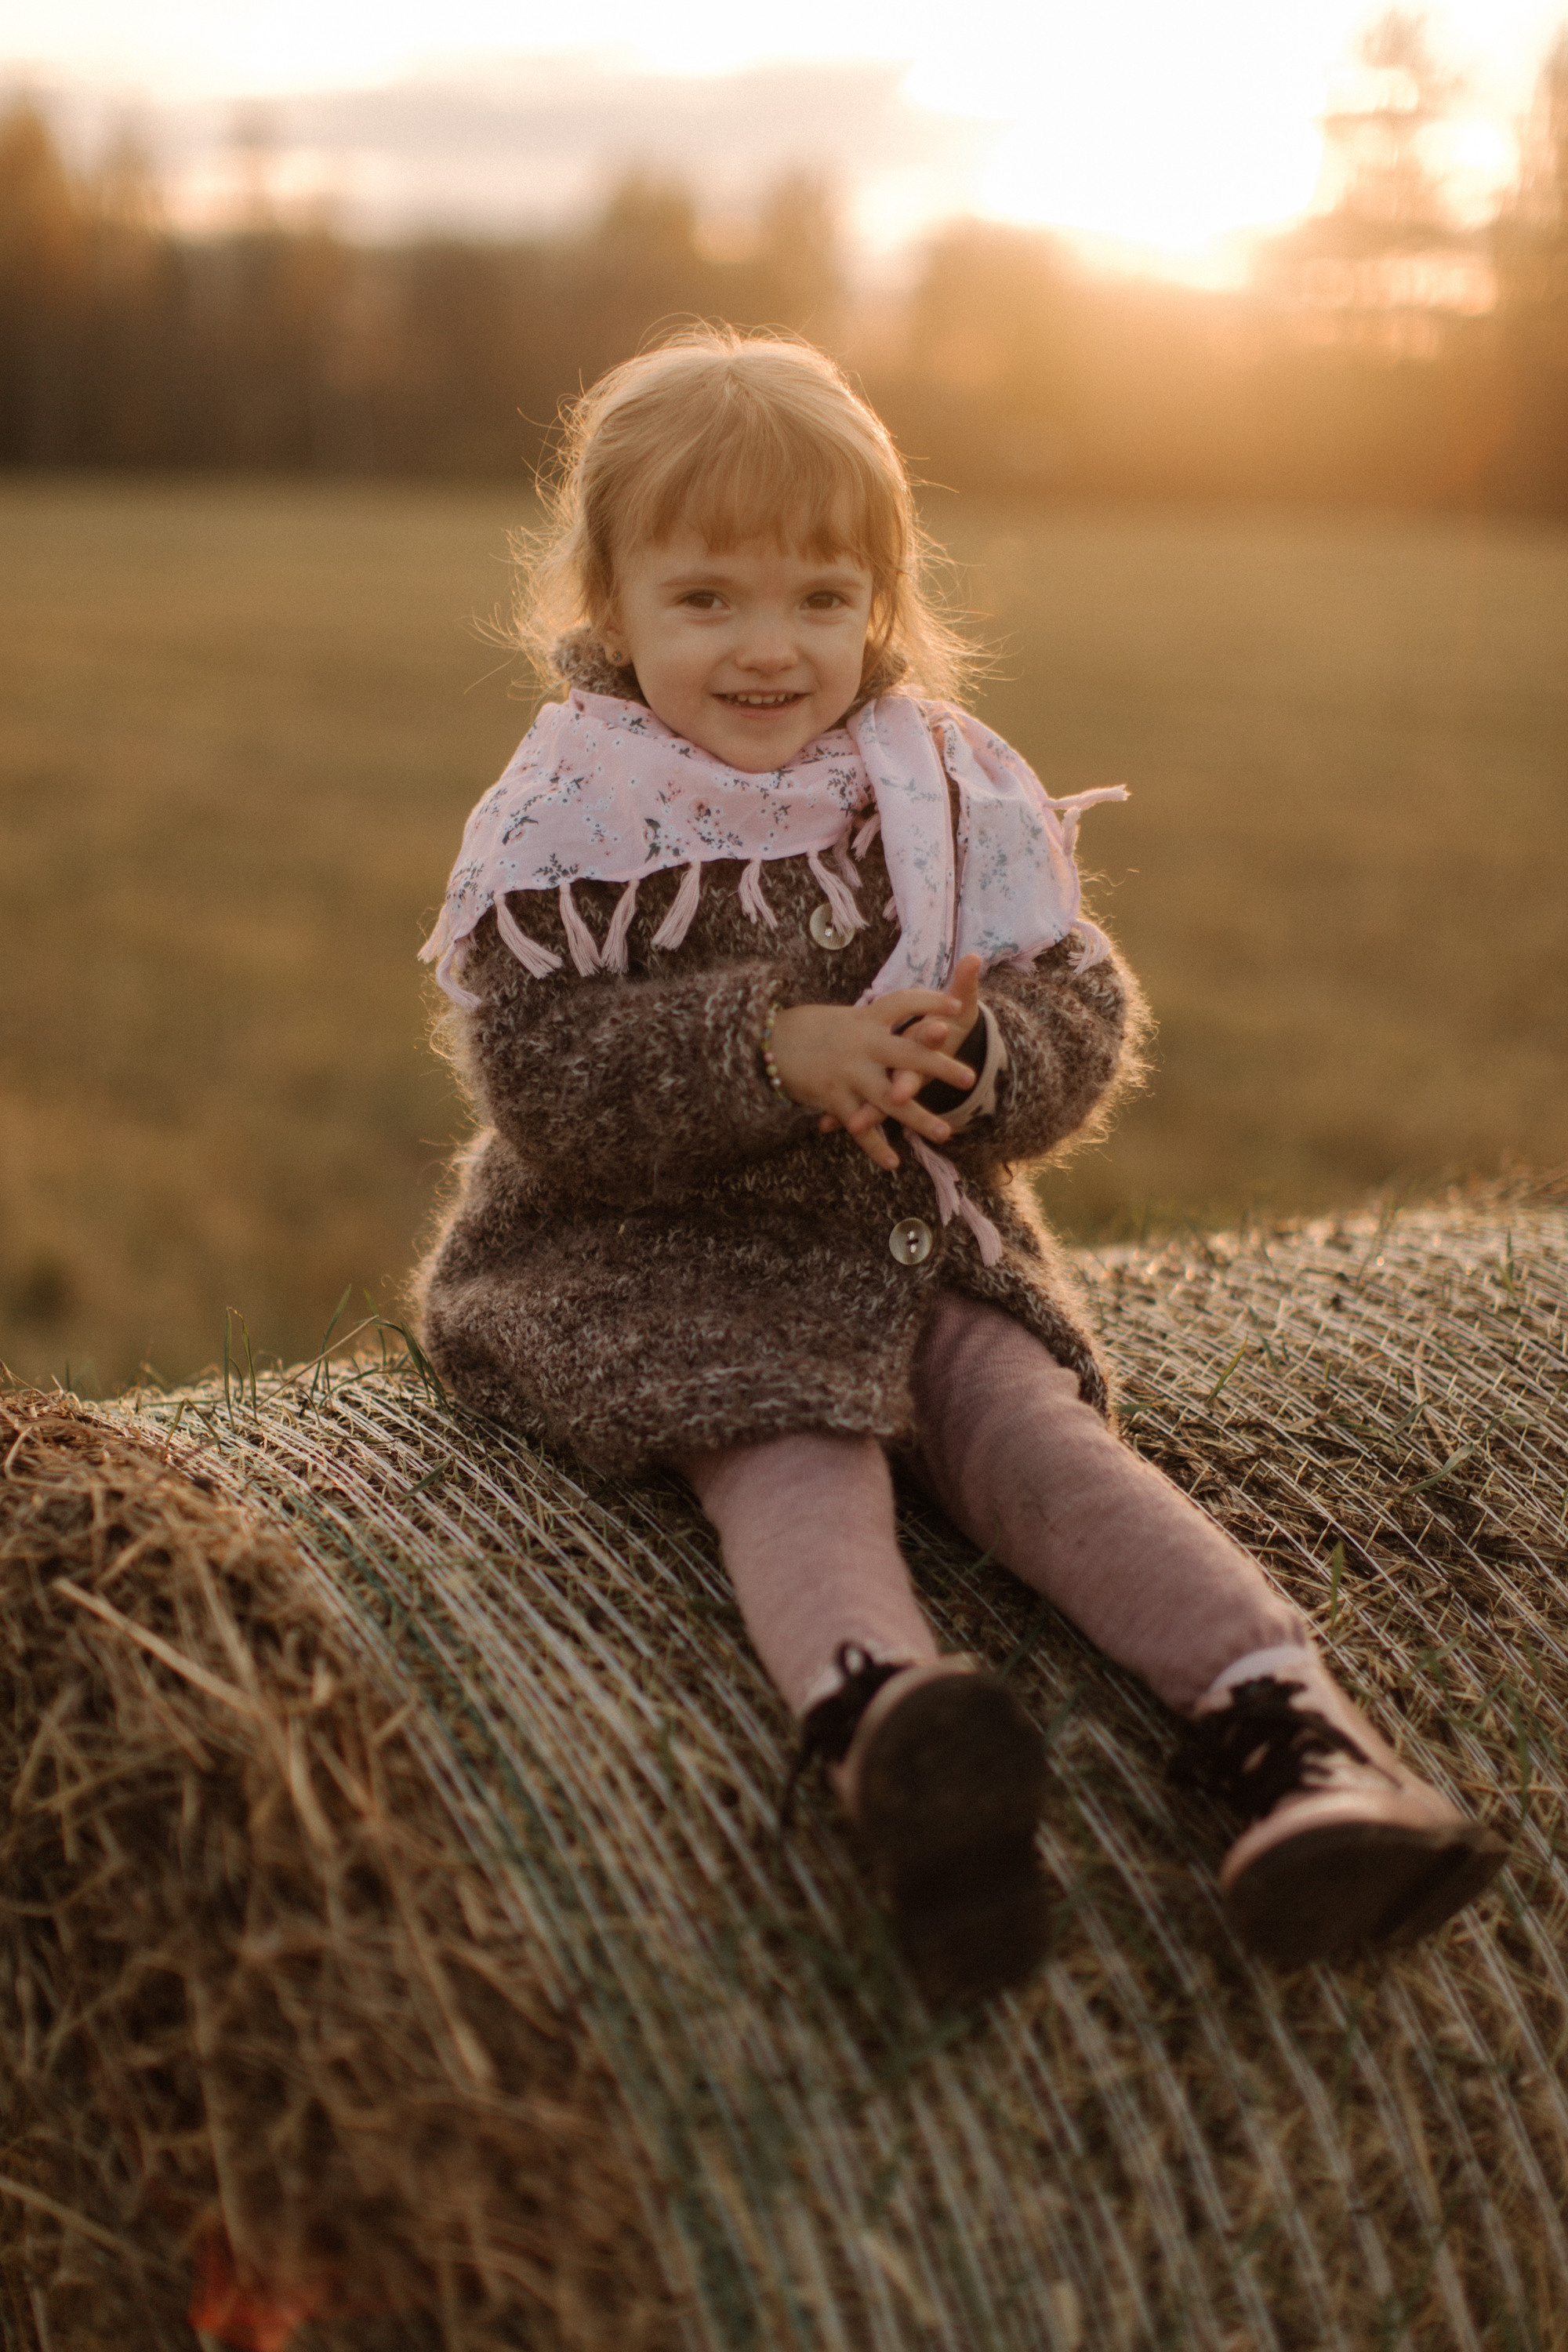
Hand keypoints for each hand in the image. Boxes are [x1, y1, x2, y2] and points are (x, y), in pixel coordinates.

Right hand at [769, 966, 980, 1173]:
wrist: (767, 1041)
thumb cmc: (816, 1030)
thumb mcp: (849, 1016)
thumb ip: (881, 1019)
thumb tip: (913, 1011)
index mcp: (867, 1017)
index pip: (905, 1003)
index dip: (931, 1003)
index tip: (957, 1010)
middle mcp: (861, 1043)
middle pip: (907, 1053)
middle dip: (939, 1066)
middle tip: (969, 1078)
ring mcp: (848, 1072)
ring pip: (888, 1100)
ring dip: (918, 1117)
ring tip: (946, 1134)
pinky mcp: (832, 1097)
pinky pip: (859, 1127)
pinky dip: (875, 1146)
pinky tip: (893, 1163)